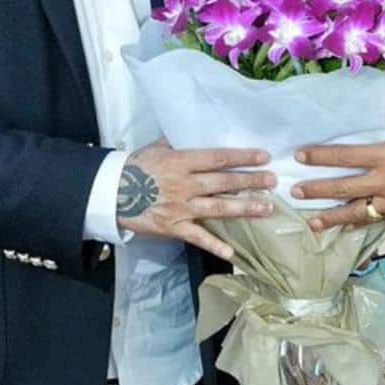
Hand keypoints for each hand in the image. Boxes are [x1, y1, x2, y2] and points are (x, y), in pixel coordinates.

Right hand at [117, 141, 275, 259]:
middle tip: (273, 181)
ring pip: (217, 208)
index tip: (264, 156)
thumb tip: (199, 131)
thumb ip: (180, 142)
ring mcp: (180, 208)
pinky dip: (214, 245)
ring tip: (267, 208)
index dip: (242, 157)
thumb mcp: (157, 148)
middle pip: (223, 183)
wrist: (110, 192)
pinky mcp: (173, 227)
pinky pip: (197, 237)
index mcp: (181, 162)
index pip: (217, 158)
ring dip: (243, 209)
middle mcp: (184, 184)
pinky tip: (232, 252)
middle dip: (250, 181)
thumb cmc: (136, 167)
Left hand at [292, 109, 384, 230]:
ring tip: (312, 224)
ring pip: (358, 212)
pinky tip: (349, 227)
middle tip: (294, 192)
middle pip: (345, 189)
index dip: (321, 157)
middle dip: (317, 191)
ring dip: (333, 218)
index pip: (347, 157)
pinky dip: (361, 223)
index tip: (301, 156)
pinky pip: (379, 220)